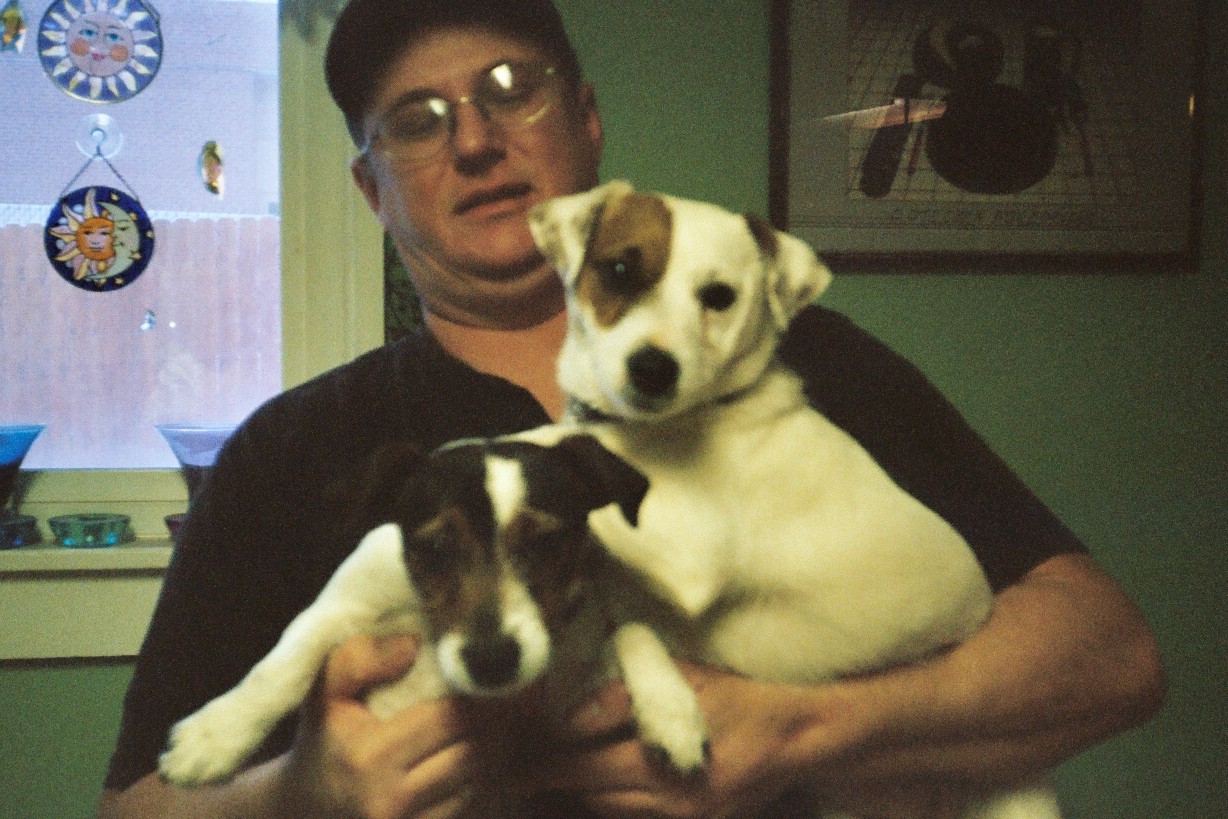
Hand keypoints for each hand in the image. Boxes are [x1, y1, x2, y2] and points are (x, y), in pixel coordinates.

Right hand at [279, 634, 488, 818]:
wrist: (303, 806)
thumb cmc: (322, 739)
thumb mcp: (324, 692)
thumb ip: (359, 659)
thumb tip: (411, 646)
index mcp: (369, 756)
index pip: (448, 720)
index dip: (472, 698)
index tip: (482, 680)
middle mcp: (388, 799)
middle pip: (470, 754)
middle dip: (490, 724)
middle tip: (501, 701)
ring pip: (474, 783)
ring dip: (489, 752)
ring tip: (493, 726)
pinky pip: (465, 806)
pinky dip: (475, 781)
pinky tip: (473, 757)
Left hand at [536, 662, 835, 818]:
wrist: (802, 736)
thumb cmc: (743, 700)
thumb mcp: (686, 682)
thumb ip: (626, 697)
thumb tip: (575, 716)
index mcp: (663, 769)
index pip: (586, 772)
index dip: (547, 769)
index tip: (514, 766)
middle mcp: (672, 807)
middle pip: (596, 800)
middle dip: (561, 783)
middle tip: (525, 769)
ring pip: (617, 813)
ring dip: (588, 795)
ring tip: (559, 777)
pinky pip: (645, 818)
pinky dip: (621, 802)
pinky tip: (609, 786)